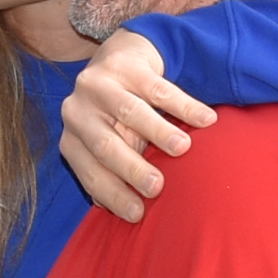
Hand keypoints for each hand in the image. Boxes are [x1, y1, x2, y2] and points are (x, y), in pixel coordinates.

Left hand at [57, 29, 213, 222]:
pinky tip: (205, 119)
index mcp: (72, 140)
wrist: (117, 62)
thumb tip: (128, 213)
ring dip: (158, 132)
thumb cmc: (116, 119)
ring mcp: (98, 86)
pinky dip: (184, 105)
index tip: (138, 214)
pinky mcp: (124, 65)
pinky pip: (157, 88)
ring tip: (183, 149)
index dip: (112, 194)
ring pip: (130, 112)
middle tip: (157, 187)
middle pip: (105, 145)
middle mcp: (77, 112)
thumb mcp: (111, 147)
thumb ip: (115, 173)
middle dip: (131, 168)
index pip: (90, 173)